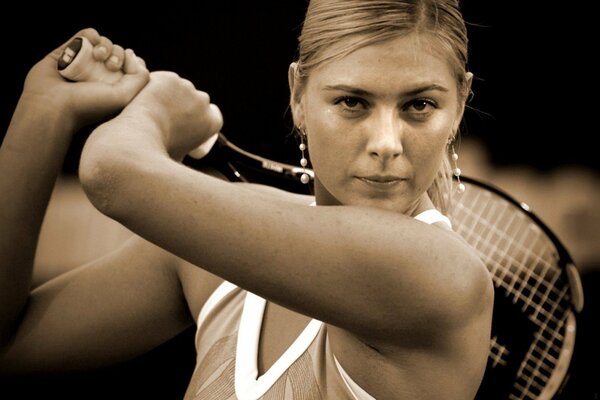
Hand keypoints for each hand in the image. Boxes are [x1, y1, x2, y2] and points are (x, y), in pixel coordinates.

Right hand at [20, 28, 149, 134]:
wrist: (53, 105)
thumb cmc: (89, 105)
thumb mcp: (124, 97)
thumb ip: (140, 77)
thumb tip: (132, 53)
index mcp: (113, 87)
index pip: (130, 66)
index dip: (133, 63)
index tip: (126, 70)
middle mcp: (98, 75)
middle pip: (118, 52)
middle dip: (118, 54)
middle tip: (111, 66)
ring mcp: (83, 62)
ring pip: (103, 43)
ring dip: (106, 45)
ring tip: (98, 56)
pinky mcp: (68, 51)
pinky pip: (86, 35)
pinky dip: (92, 35)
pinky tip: (90, 45)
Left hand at [121, 71, 222, 159]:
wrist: (137, 141)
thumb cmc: (157, 158)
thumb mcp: (182, 161)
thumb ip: (191, 156)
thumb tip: (190, 166)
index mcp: (211, 122)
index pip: (214, 115)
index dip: (202, 119)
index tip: (189, 123)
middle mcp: (203, 102)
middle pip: (197, 100)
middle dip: (185, 106)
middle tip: (165, 116)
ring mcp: (186, 88)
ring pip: (180, 89)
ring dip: (171, 95)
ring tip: (152, 108)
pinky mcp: (169, 79)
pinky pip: (164, 81)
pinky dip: (157, 87)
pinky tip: (146, 98)